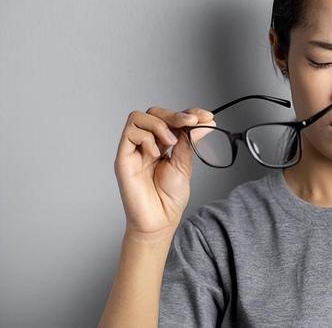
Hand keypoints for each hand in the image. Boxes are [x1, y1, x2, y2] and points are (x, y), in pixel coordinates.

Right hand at [113, 107, 215, 237]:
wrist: (159, 220)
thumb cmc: (169, 198)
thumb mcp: (185, 164)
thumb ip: (189, 142)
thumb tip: (204, 123)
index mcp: (162, 144)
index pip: (171, 118)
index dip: (188, 113)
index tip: (206, 116)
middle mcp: (147, 144)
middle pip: (153, 113)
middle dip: (175, 114)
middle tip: (191, 121)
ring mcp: (134, 150)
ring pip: (138, 117)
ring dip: (159, 124)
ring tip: (171, 142)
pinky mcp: (123, 158)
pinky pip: (130, 134)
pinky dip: (147, 139)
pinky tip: (156, 154)